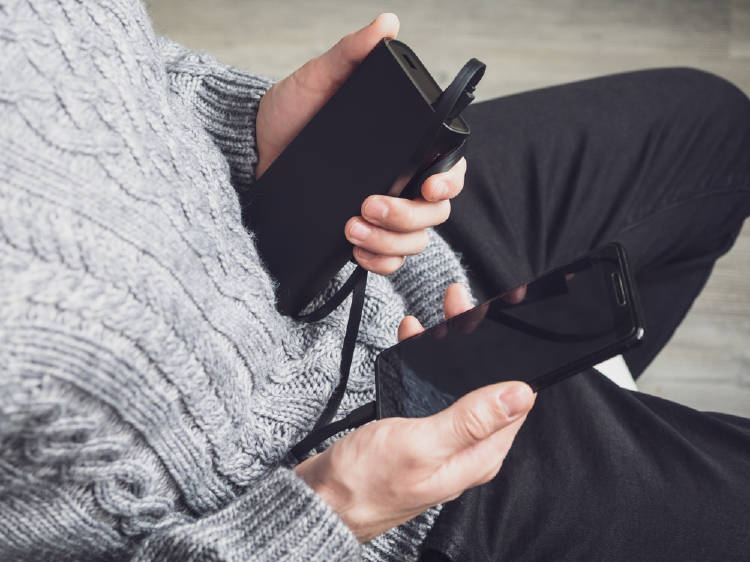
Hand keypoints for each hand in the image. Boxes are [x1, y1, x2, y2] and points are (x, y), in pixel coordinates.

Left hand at [255, 14, 465, 275]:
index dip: (449, 181)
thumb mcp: (320, 80)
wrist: (252, 152)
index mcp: (402, 148)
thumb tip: (385, 25)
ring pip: (414, 242)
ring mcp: (381, 213)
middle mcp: (399, 182)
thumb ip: (352, 54)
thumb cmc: (289, 114)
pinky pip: (389, 262)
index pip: (447, 168)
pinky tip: (355, 248)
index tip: (429, 185)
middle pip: (435, 214)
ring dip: (390, 240)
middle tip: (370, 203)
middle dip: (407, 215)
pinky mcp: (361, 236)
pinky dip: (379, 262)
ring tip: (352, 226)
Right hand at [295, 284, 535, 541]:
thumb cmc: (365, 482)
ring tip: (439, 317)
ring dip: (450, 352)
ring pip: (457, 388)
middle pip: (486, 390)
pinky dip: (424, 366)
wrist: (320, 500)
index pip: (513, 402)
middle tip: (462, 307)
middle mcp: (465, 450)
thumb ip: (472, 419)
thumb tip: (520, 394)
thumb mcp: (422, 444)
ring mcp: (441, 442)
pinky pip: (430, 393)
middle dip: (478, 346)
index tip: (499, 323)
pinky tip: (413, 345)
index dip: (510, 361)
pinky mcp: (417, 435)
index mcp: (478, 456)